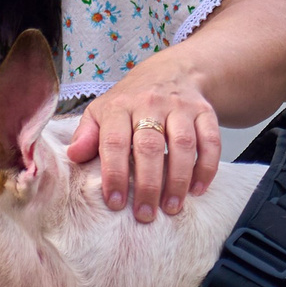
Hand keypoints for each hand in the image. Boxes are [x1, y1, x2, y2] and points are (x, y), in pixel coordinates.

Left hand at [66, 54, 222, 222]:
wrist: (171, 72)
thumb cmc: (131, 101)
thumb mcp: (102, 112)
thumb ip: (86, 134)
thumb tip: (74, 156)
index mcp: (120, 106)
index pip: (115, 142)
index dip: (115, 174)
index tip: (115, 203)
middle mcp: (150, 103)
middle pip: (150, 147)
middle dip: (148, 185)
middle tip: (145, 214)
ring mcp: (180, 107)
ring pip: (183, 145)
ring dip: (178, 180)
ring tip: (172, 208)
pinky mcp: (205, 111)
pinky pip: (210, 141)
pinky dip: (206, 168)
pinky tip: (197, 190)